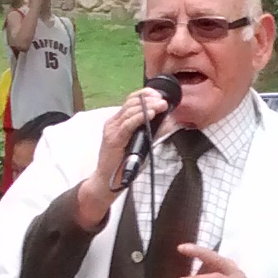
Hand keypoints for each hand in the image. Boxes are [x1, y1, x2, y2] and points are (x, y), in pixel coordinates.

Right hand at [79, 86, 171, 227]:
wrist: (108, 182)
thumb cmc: (124, 164)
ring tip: (161, 105)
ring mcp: (111, 130)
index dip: (145, 95)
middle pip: (131, 102)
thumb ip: (152, 132)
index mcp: (118, 122)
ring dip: (148, 106)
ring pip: (130, 110)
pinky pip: (128, 124)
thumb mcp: (141, 144)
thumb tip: (168, 121)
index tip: (160, 95)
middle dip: (149, 98)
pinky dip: (141, 117)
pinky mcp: (113, 139)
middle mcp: (113, 123)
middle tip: (164, 100)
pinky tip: (151, 114)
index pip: (131, 100)